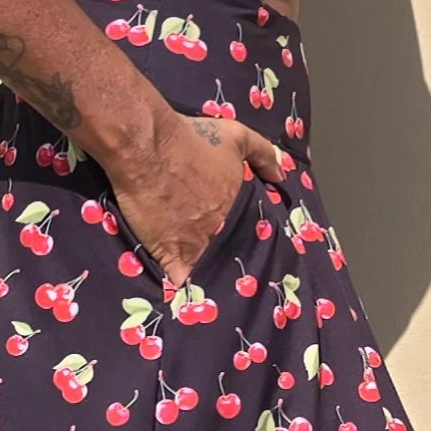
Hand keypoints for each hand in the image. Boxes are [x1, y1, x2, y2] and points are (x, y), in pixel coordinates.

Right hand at [107, 113, 289, 287]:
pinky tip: (186, 294)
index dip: (243, 238)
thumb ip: (263, 153)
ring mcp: (196, 245)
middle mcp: (219, 230)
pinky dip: (183, 289)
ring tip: (209, 287)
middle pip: (227, 252)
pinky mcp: (170, 255)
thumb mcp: (236, 136)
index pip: (246, 231)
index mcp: (235, 208)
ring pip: (208, 269)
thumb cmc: (191, 139)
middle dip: (227, 259)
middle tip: (224, 265)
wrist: (149, 147)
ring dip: (208, 276)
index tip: (241, 243)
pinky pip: (181, 282)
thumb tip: (282, 176)